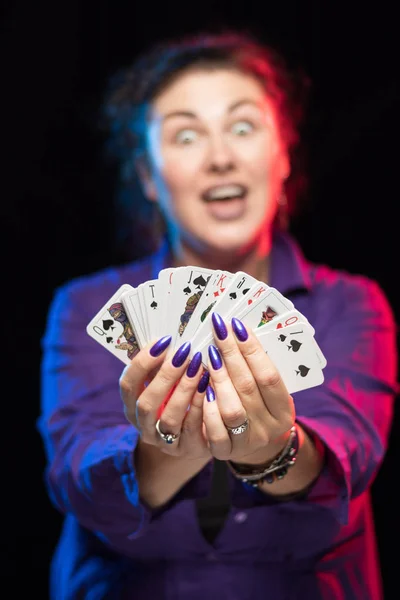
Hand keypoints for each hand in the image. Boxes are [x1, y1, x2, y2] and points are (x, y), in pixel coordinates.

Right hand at [120, 335, 211, 459]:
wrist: (199, 432)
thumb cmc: (179, 395)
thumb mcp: (166, 381)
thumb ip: (164, 364)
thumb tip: (171, 338)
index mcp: (132, 405)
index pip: (127, 384)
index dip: (142, 362)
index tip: (162, 342)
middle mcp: (144, 426)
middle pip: (146, 404)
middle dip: (165, 376)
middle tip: (184, 354)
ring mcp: (164, 442)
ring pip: (169, 418)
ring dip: (184, 391)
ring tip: (199, 368)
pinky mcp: (187, 449)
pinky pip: (192, 429)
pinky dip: (199, 406)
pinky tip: (208, 387)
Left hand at [202, 313, 294, 462]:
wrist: (250, 444)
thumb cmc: (257, 406)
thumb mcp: (265, 391)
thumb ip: (255, 368)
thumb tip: (235, 331)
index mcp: (284, 410)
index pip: (269, 375)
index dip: (252, 349)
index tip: (237, 326)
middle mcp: (269, 428)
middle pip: (248, 387)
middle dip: (231, 355)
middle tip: (218, 331)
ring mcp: (248, 442)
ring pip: (232, 409)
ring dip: (218, 379)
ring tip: (209, 357)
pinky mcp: (226, 452)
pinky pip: (215, 431)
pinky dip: (208, 408)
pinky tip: (203, 388)